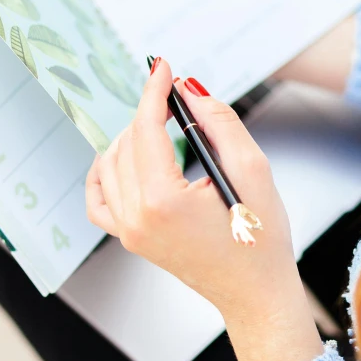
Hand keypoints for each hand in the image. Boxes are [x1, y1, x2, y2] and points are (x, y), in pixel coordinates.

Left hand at [86, 58, 321, 360]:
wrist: (255, 292)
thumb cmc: (260, 238)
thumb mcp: (252, 169)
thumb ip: (219, 122)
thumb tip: (189, 91)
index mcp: (164, 201)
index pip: (146, 129)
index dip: (154, 91)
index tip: (162, 67)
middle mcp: (137, 218)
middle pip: (128, 143)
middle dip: (149, 112)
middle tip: (176, 98)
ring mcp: (129, 232)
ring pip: (110, 165)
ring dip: (131, 137)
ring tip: (160, 125)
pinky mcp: (130, 239)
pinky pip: (99, 199)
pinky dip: (105, 172)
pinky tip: (123, 157)